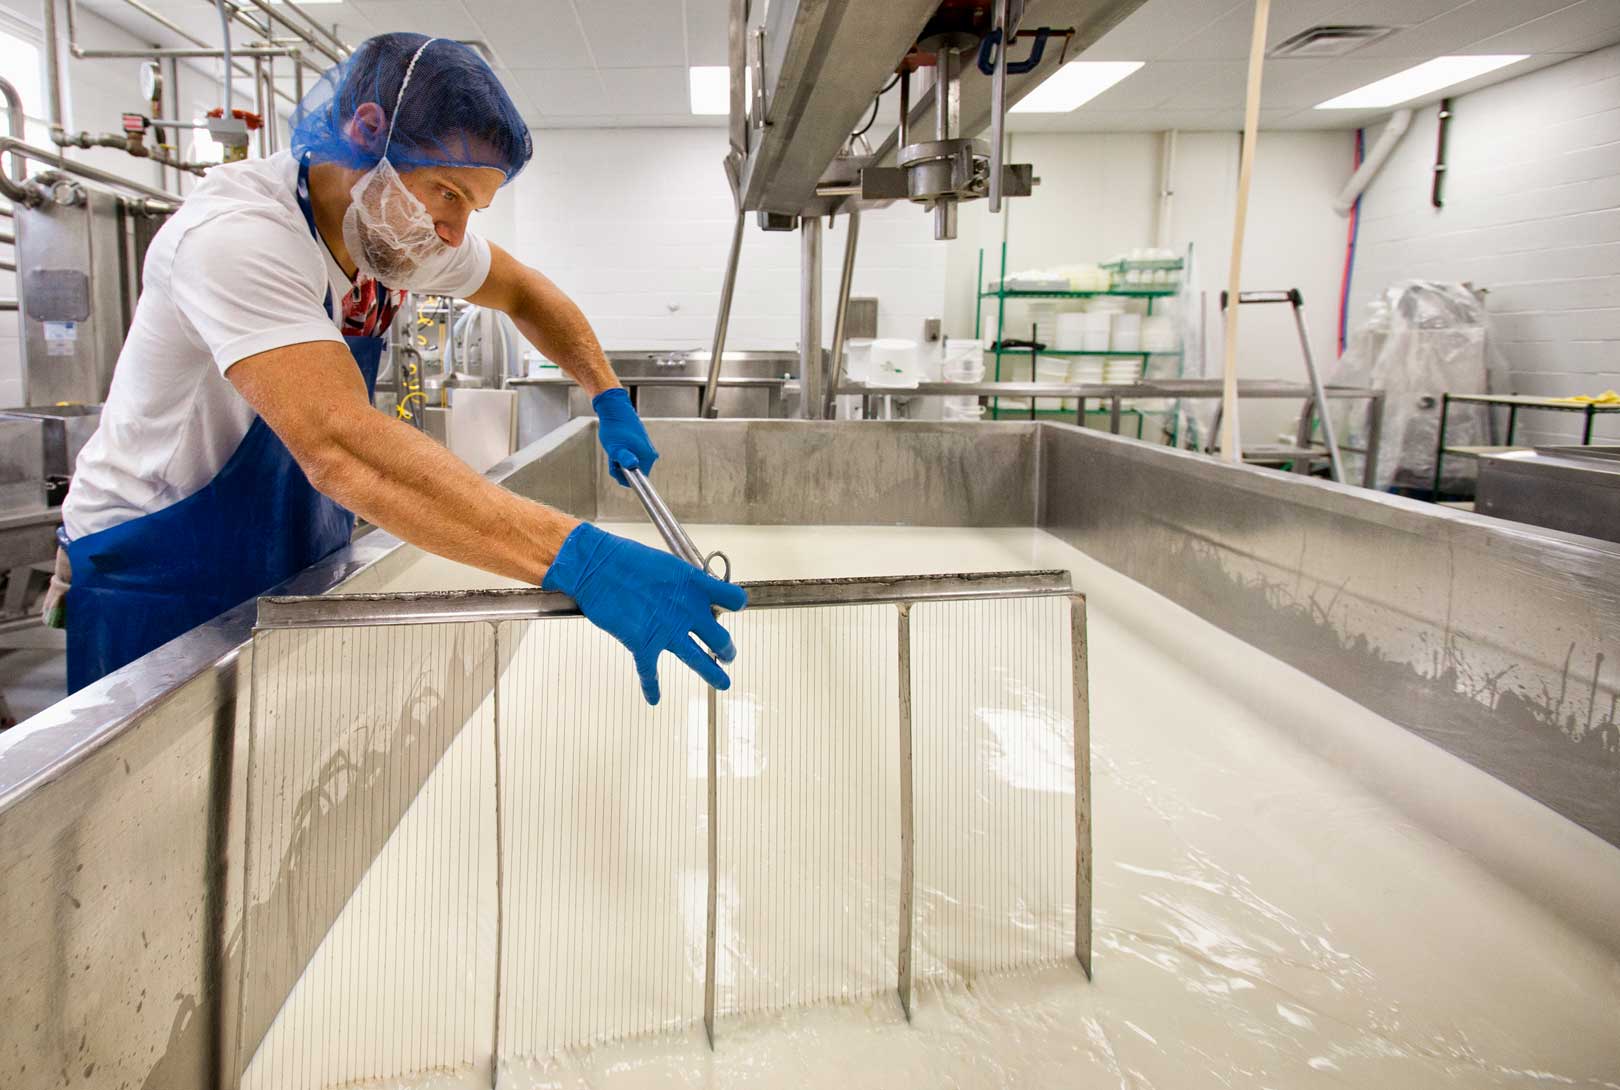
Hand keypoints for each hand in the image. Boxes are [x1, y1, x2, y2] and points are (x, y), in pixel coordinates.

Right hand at [543, 523, 746, 704]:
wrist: (596, 566)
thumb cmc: (626, 559)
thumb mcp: (666, 565)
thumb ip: (682, 585)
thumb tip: (687, 595)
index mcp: (695, 586)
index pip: (733, 599)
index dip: (735, 605)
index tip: (732, 610)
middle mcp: (687, 610)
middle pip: (720, 637)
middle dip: (726, 649)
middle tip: (727, 655)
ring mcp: (667, 630)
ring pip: (699, 659)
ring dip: (712, 673)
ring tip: (723, 682)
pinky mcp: (643, 644)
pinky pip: (650, 673)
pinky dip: (651, 687)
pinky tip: (653, 698)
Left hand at [592, 387, 658, 486]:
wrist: (615, 410)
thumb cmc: (614, 428)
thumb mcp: (615, 447)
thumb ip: (624, 458)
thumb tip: (632, 465)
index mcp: (647, 456)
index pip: (639, 480)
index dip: (625, 477)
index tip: (616, 467)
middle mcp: (650, 454)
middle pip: (634, 472)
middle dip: (621, 468)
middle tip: (613, 456)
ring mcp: (646, 450)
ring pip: (631, 465)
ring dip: (620, 461)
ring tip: (615, 449)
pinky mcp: (641, 446)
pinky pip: (631, 457)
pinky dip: (622, 455)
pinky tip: (617, 445)